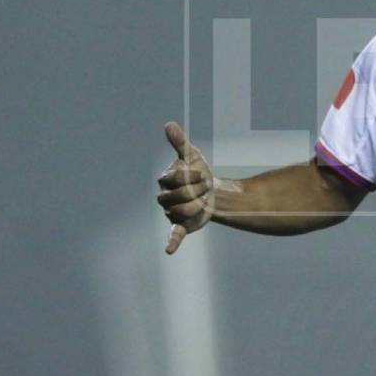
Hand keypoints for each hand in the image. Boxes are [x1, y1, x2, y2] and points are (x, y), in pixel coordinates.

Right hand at [156, 121, 215, 253]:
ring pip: (182, 211)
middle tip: (205, 187)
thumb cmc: (198, 171)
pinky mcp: (180, 225)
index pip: (177, 179)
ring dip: (199, 204)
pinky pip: (173, 234)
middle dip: (198, 190)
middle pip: (180, 195)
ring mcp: (171, 212)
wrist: (211, 191)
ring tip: (203, 199)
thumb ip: (179, 142)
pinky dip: (171, 242)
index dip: (193, 176)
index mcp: (165, 181)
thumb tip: (169, 124)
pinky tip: (169, 251)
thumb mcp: (191, 155)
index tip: (203, 173)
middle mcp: (164, 198)